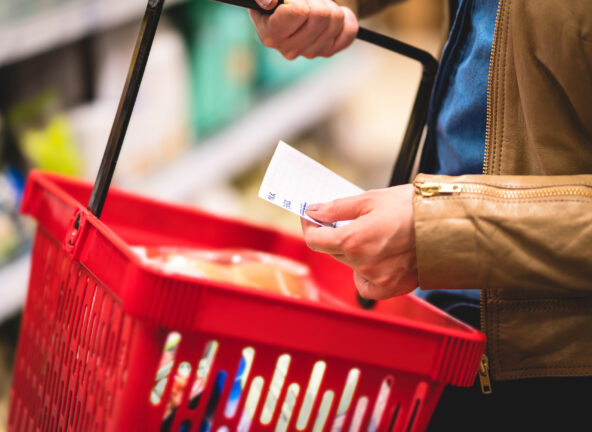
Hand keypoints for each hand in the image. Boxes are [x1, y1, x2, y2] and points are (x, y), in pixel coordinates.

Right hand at [250, 0, 357, 59]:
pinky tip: (334, 14)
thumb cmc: (281, 0)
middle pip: (320, 15)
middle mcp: (288, 49)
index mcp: (271, 34)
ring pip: (336, 20)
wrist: (292, 5)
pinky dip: (346, 18)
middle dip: (318, 0)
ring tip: (317, 5)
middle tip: (309, 0)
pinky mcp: (327, 52)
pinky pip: (349, 32)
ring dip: (330, 5)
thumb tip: (269, 3)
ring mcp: (309, 53)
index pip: (299, 12)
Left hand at [301, 184, 417, 298]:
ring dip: (352, 252)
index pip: (315, 240)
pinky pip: (366, 286)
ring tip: (372, 236)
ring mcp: (377, 279)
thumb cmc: (412, 207)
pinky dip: (365, 274)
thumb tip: (313, 211)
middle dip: (333, 235)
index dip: (309, 226)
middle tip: (346, 220)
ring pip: (350, 266)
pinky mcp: (392, 288)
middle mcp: (362, 264)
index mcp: (353, 240)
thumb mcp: (370, 199)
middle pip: (332, 252)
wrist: (449, 223)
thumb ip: (336, 208)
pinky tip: (376, 259)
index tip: (311, 217)